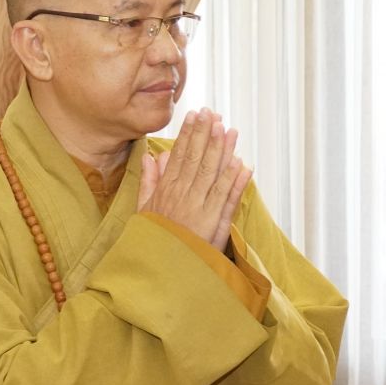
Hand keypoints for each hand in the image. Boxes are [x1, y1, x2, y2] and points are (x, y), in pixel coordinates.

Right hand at [137, 108, 250, 251]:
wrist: (162, 271)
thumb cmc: (154, 240)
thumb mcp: (144, 210)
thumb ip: (148, 182)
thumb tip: (151, 157)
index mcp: (166, 191)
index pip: (179, 156)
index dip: (189, 134)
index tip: (195, 115)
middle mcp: (183, 196)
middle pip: (196, 159)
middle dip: (205, 134)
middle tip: (213, 113)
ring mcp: (199, 209)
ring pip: (212, 174)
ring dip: (222, 151)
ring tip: (229, 129)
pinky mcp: (213, 224)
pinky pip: (225, 198)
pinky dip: (234, 181)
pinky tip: (241, 164)